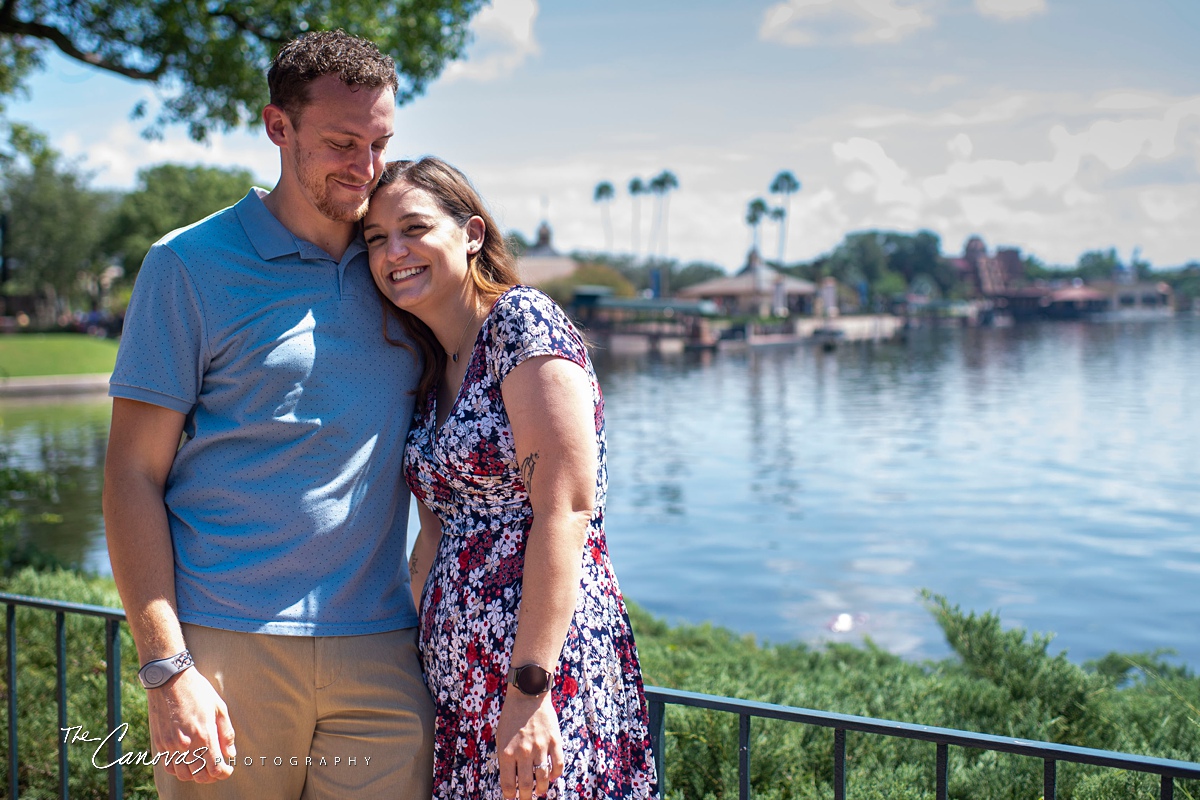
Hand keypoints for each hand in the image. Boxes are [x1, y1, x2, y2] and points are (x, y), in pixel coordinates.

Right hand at [146, 668, 235, 782]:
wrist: (169, 680)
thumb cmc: (198, 691)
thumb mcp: (219, 707)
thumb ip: (226, 733)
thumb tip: (230, 754)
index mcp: (204, 735)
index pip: (215, 768)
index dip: (224, 773)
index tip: (228, 769)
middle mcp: (186, 744)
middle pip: (199, 776)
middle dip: (211, 776)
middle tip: (218, 769)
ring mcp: (170, 745)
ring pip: (183, 775)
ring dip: (195, 775)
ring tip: (203, 766)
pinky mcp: (160, 743)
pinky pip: (169, 766)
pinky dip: (179, 769)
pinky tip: (187, 761)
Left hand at [496, 690, 563, 799]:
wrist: (527, 695)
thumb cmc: (512, 718)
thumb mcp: (501, 738)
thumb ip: (506, 759)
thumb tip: (512, 779)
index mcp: (507, 753)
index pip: (508, 784)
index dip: (510, 796)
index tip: (512, 798)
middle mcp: (523, 752)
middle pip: (526, 785)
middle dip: (526, 797)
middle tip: (526, 799)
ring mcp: (540, 747)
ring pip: (543, 778)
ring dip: (541, 788)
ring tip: (540, 791)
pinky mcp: (554, 741)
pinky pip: (558, 764)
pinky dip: (556, 774)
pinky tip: (552, 776)